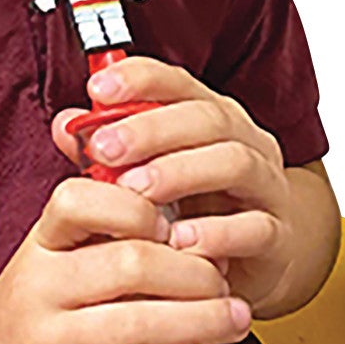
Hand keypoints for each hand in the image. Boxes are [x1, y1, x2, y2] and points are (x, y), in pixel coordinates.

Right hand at [0, 175, 249, 343]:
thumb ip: (106, 215)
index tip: (178, 223)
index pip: (81, 200)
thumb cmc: (36, 300)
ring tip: (237, 321)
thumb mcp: (55, 246)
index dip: (140, 206)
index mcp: (44, 241)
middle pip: (128, 264)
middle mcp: (41, 287)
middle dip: (194, 271)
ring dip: (201, 322)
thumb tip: (174, 173)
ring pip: (133, 327)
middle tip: (226, 281)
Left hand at [52, 57, 297, 316]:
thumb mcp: (146, 178)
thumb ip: (109, 151)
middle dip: (152, 129)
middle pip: (208, 118)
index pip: (180, 83)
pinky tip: (181, 243)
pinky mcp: (279, 237)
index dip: (140, 79)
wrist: (254, 264)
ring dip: (181, 173)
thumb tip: (65, 125)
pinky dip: (219, 234)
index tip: (98, 88)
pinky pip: (257, 228)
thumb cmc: (195, 213)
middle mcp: (247, 143)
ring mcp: (269, 187)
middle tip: (105, 149)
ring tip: (137, 193)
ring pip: (236, 163)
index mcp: (213, 119)